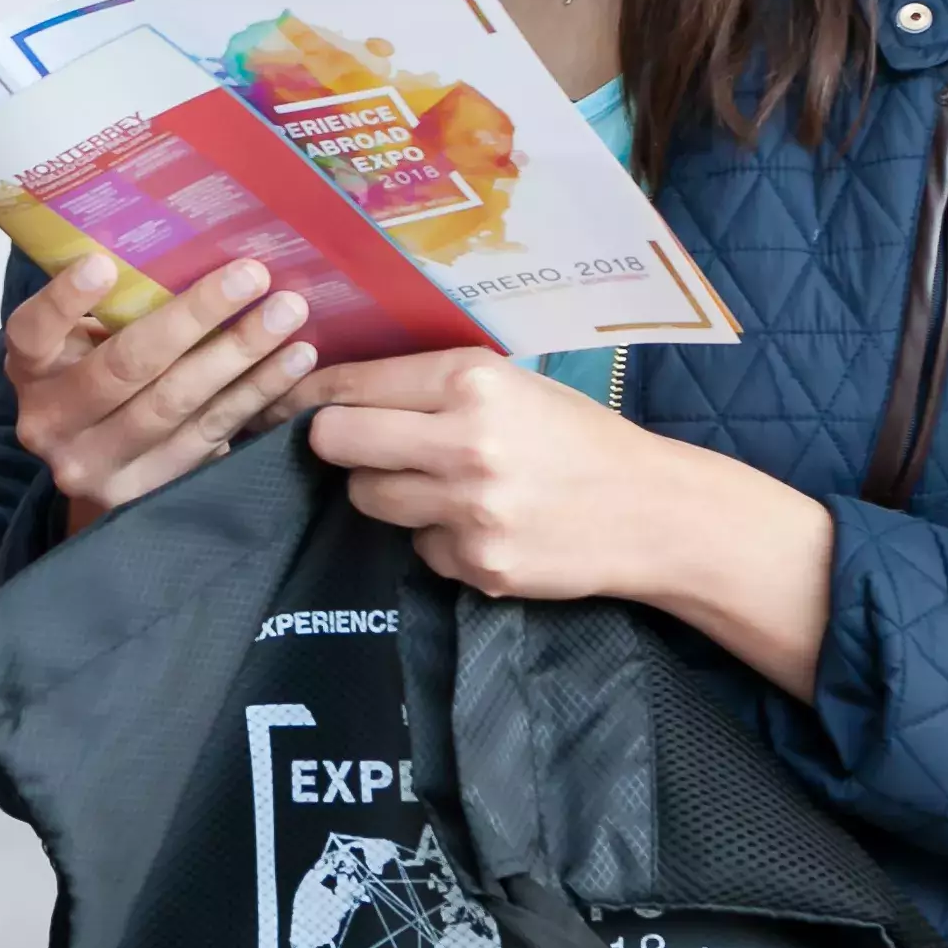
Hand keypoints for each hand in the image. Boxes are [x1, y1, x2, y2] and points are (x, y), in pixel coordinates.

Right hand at [5, 251, 319, 532]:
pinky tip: (294, 358)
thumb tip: (183, 236)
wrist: (93, 460)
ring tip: (287, 312)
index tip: (103, 263)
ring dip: (239, 353)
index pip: (33, 333)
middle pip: (126, 367)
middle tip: (251, 275)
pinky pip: (210, 435)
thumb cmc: (94, 369)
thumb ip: (112, 303)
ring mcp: (97, 466)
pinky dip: (257, 393)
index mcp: (29, 369)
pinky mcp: (145, 493)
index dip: (65, 301)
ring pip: (176, 404)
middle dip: (193, 316)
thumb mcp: (81, 337)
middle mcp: (50, 424)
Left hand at [298, 349, 834, 700]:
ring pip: (369, 498)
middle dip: (332, 444)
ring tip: (434, 482)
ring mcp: (469, 510)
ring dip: (384, 490)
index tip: (293, 402)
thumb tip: (339, 392)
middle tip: (353, 445)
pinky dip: (435, 537)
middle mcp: (465, 443)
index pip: (353, 386)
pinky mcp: (477, 565)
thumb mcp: (513, 385)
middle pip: (338, 443)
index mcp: (473, 382)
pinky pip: (418, 547)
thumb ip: (433, 386)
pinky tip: (479, 523)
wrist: (654, 512)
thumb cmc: (578, 438)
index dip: (312, 395)